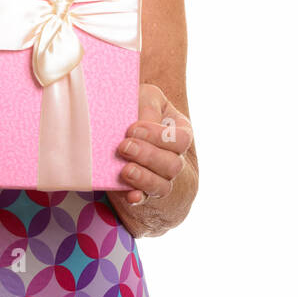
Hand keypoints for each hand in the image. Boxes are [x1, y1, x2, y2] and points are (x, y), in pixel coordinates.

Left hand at [110, 83, 192, 207]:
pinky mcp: (142, 189)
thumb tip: (144, 125)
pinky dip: (138, 198)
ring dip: (144, 178)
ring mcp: (160, 177)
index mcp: (180, 132)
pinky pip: (145, 199)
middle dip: (148, 156)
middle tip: (124, 146)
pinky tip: (131, 195)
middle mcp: (175, 157)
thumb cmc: (137, 106)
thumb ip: (148, 107)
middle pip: (173, 165)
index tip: (133, 128)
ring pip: (163, 186)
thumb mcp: (145, 97)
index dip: (159, 137)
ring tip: (125, 170)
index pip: (181, 140)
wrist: (117, 125)